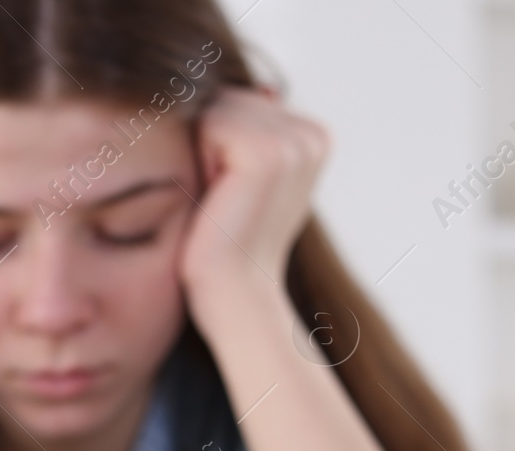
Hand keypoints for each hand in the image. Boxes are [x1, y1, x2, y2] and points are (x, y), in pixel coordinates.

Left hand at [179, 87, 329, 300]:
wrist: (237, 297)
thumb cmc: (230, 244)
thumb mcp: (244, 179)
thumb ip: (247, 130)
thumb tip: (256, 91)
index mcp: (315, 136)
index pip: (238, 100)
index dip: (217, 145)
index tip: (233, 195)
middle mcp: (313, 134)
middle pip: (226, 98)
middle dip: (208, 145)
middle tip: (224, 201)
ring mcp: (294, 142)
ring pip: (216, 109)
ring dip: (202, 154)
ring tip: (220, 200)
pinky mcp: (267, 153)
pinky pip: (208, 125)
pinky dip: (199, 162)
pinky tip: (216, 200)